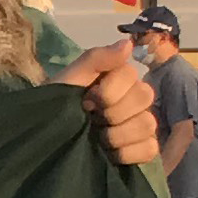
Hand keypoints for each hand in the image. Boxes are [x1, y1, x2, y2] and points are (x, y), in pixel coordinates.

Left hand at [56, 43, 159, 167]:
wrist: (47, 142)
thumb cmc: (56, 106)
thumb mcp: (69, 79)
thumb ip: (96, 59)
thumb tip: (128, 43)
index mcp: (118, 79)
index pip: (131, 76)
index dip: (107, 92)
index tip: (85, 101)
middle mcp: (134, 99)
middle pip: (144, 97)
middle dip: (113, 112)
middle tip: (92, 120)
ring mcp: (140, 125)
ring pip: (148, 124)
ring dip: (118, 135)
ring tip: (98, 140)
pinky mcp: (141, 150)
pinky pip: (151, 148)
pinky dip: (129, 153)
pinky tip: (110, 154)